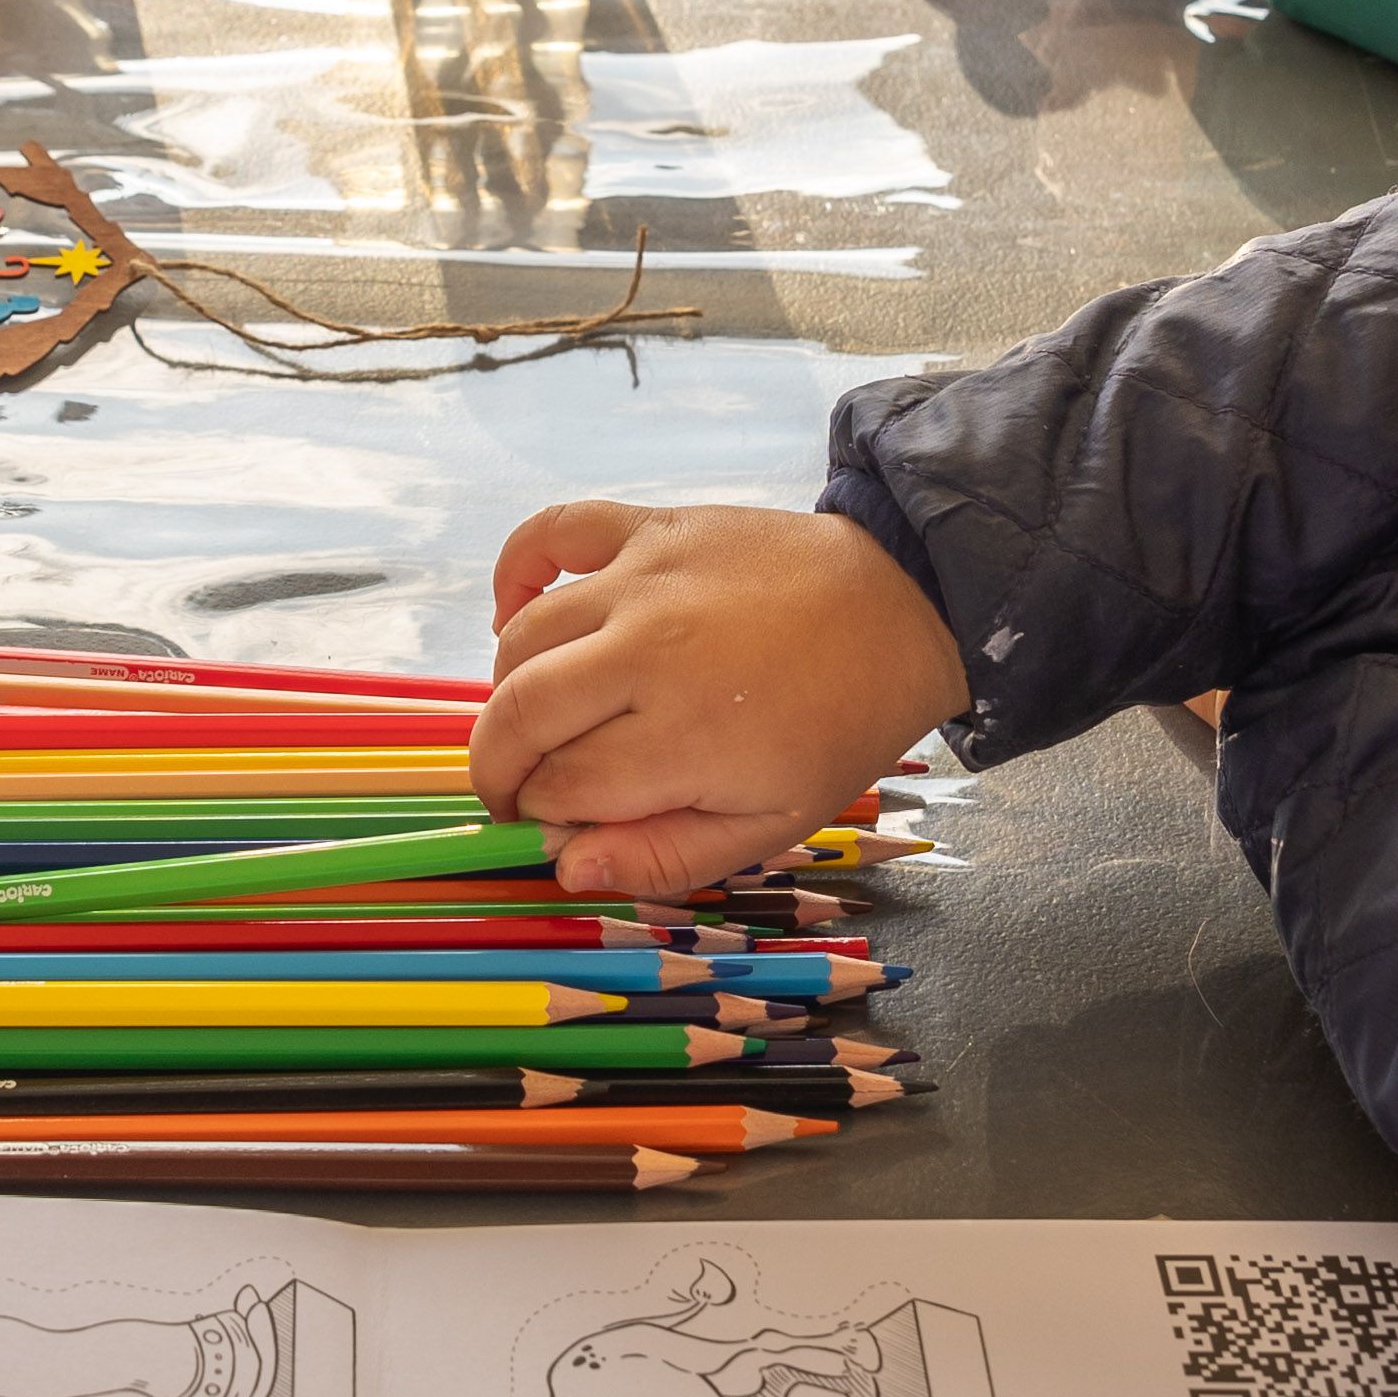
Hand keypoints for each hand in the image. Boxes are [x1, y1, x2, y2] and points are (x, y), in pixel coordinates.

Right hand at [474, 502, 968, 904]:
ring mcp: (641, 582)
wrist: (897, 613)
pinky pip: (548, 532)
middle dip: (500, 769)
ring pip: (521, 640)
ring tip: (534, 723)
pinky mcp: (648, 530)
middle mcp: (648, 654)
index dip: (545, 817)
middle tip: (516, 791)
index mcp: (684, 738)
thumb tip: (569, 866)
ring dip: (505, 692)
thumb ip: (665, 856)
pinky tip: (510, 617)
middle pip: (520, 715)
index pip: (559, 787)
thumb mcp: (773, 824)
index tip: (562, 825)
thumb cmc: (834, 726)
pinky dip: (512, 572)